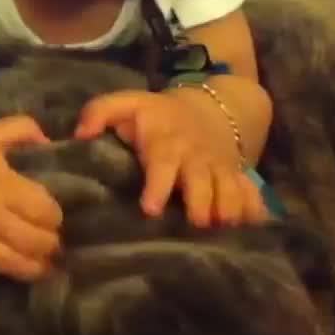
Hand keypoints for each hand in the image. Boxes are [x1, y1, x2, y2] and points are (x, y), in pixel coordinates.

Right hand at [0, 115, 62, 334]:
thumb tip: (50, 141)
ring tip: (41, 270)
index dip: (56, 217)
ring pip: (8, 265)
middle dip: (50, 246)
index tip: (54, 218)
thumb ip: (24, 128)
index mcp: (1, 184)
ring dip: (31, 271)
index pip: (45, 210)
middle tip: (53, 246)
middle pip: (33, 241)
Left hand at [75, 88, 267, 227]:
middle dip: (201, 203)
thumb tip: (79, 134)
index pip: (162, 164)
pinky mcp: (236, 177)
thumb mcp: (127, 104)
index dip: (158, 186)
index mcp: (166, 144)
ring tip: (225, 230)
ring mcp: (219, 169)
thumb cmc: (156, 115)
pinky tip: (255, 227)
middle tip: (197, 225)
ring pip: (229, 190)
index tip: (151, 209)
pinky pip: (252, 193)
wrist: (206, 108)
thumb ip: (99, 114)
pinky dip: (255, 208)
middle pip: (202, 183)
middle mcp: (196, 159)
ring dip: (229, 209)